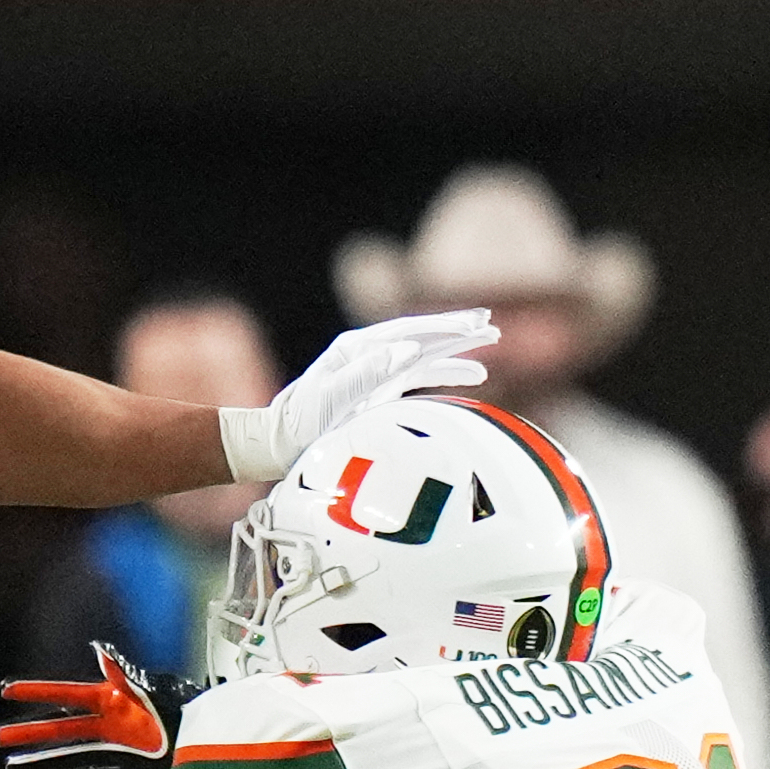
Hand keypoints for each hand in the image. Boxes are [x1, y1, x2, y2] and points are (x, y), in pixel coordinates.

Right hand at [0, 641, 205, 768]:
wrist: (218, 736)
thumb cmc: (185, 706)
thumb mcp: (153, 689)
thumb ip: (124, 675)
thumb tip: (99, 652)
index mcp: (111, 698)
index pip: (65, 694)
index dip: (36, 691)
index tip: (4, 690)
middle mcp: (108, 721)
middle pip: (60, 728)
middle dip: (28, 731)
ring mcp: (117, 745)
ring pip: (70, 754)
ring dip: (41, 761)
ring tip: (11, 767)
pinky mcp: (130, 767)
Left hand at [218, 309, 497, 480]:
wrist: (278, 444)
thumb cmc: (300, 422)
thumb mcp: (331, 397)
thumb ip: (368, 373)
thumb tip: (408, 350)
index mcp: (355, 348)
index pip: (409, 331)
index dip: (443, 327)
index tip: (475, 324)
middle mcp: (367, 356)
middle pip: (420, 338)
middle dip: (456, 333)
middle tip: (491, 327)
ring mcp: (373, 374)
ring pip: (423, 359)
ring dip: (454, 356)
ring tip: (489, 353)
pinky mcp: (377, 395)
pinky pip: (417, 380)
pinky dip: (443, 378)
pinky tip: (468, 380)